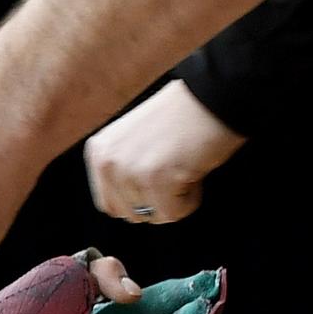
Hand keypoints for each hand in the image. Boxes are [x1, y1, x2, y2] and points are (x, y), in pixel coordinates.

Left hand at [83, 80, 245, 224]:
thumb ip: (122, 170)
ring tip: (183, 166)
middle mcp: (108, 161)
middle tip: (173, 168)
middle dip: (157, 200)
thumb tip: (127, 206)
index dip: (139, 198)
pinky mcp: (156, 179)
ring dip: (175, 198)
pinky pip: (174, 214)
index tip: (157, 175)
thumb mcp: (133, 142)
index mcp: (99, 152)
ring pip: (154, 215)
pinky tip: (193, 170)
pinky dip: (190, 200)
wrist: (213, 98)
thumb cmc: (181, 118)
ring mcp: (130, 170)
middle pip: (131, 214)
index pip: (109, 204)